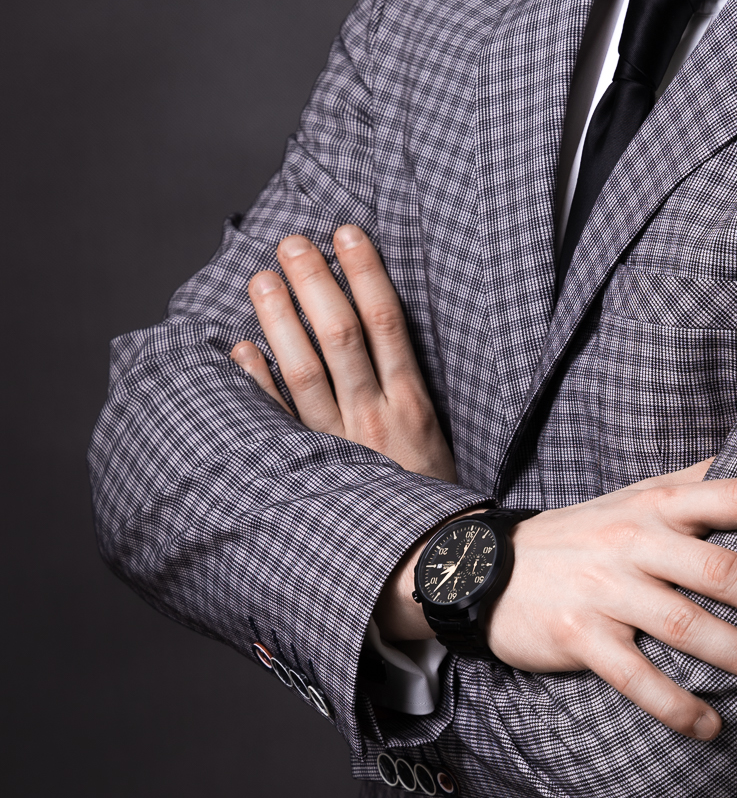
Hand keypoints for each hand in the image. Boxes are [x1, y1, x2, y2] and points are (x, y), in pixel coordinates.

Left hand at [229, 226, 457, 482]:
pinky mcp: (313, 471)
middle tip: (292, 242)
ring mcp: (339, 446)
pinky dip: (257, 384)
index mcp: (411, 404)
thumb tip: (379, 325)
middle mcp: (373, 419)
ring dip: (280, 322)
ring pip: (305, 372)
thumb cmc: (432, 494)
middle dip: (315, 284)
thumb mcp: (435, 434)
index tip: (347, 232)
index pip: (387, 323)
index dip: (366, 273)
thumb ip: (405, 387)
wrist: (433, 564)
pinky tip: (240, 350)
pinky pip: (278, 422)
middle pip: (341, 337)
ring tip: (261, 279)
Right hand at [232, 227, 736, 733]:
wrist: (485, 569)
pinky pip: (633, 676)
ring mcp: (605, 590)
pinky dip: (676, 706)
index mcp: (659, 504)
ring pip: (687, 626)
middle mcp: (636, 541)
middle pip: (723, 568)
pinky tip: (714, 730)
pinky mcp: (576, 636)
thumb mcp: (637, 497)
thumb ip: (697, 483)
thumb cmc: (585, 535)